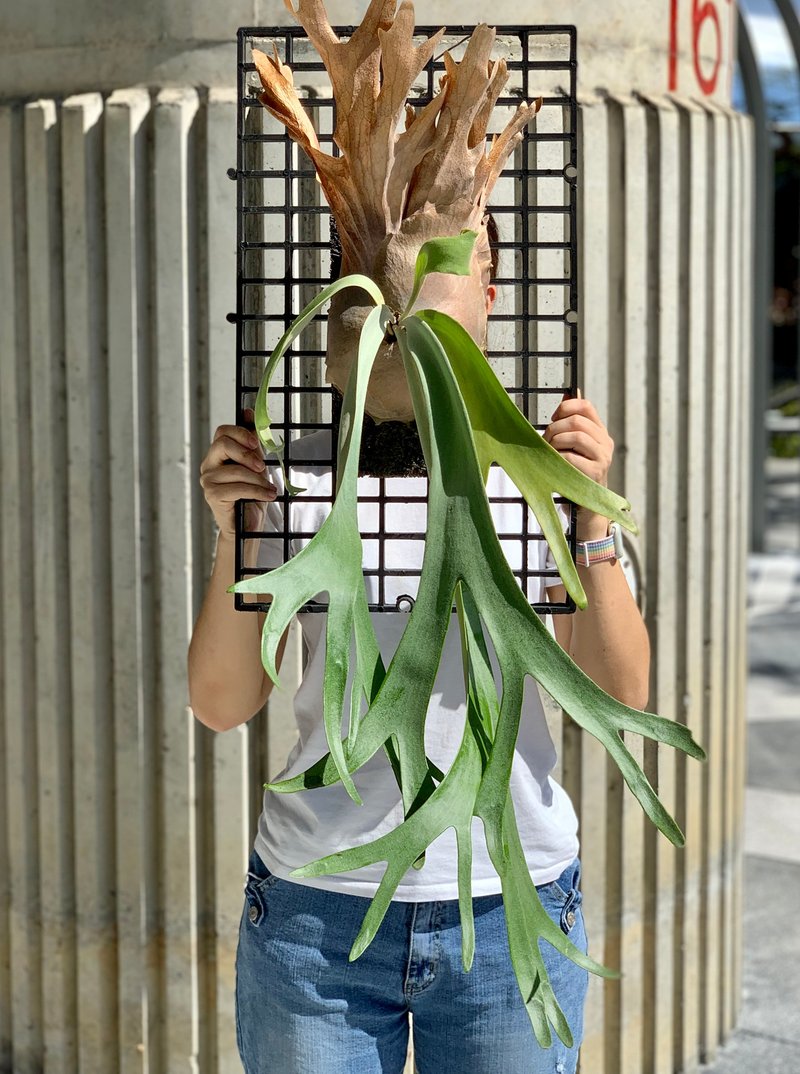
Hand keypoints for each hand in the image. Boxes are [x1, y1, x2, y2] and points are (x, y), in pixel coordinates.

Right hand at [199, 417, 276, 538]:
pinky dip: (256, 492)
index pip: (222, 431)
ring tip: (270, 490)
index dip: (240, 432)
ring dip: (258, 480)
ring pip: (235, 470)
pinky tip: (268, 496)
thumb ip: (253, 443)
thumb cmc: (252, 495)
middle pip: (222, 444)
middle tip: (261, 467)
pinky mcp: (212, 495)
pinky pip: (237, 488)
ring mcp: (207, 480)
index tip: (256, 443)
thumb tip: (248, 411)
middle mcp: (209, 465)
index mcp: (218, 454)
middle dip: (246, 454)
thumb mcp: (256, 466)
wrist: (248, 525)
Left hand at [543, 394, 613, 540]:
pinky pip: (571, 457)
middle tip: (546, 440)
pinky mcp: (595, 474)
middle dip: (556, 428)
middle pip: (578, 421)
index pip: (586, 406)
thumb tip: (569, 391)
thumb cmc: (573, 474)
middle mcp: (606, 443)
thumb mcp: (573, 447)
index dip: (566, 407)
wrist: (585, 508)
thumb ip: (571, 423)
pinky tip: (554, 464)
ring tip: (549, 452)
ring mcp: (603, 459)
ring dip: (556, 442)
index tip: (553, 418)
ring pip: (576, 436)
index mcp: (600, 433)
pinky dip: (558, 458)